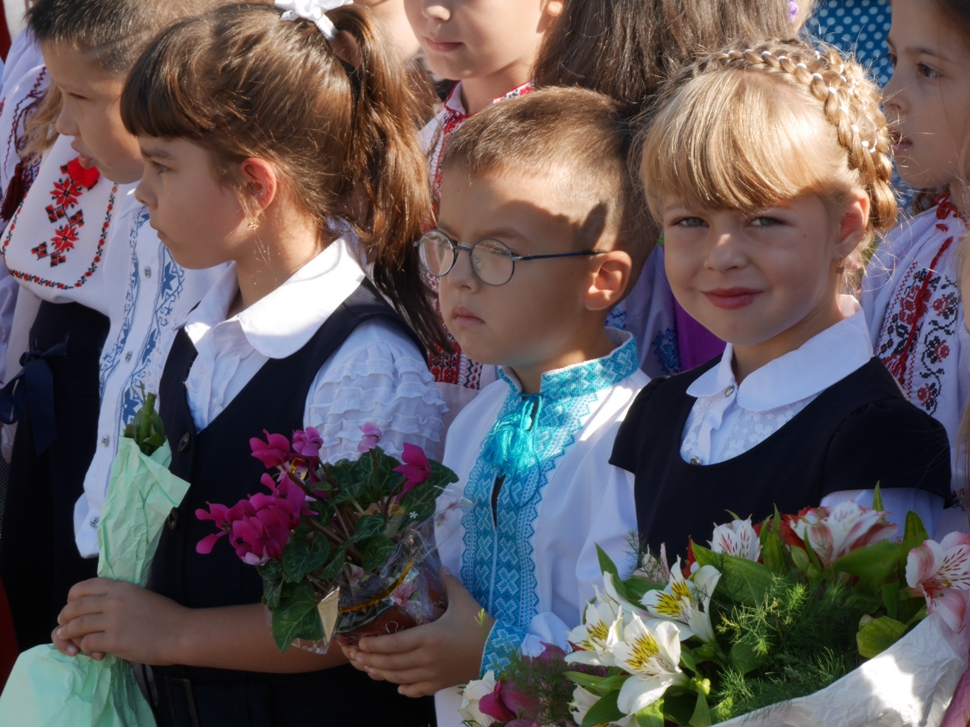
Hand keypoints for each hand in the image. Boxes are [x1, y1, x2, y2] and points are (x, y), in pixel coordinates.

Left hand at [55, 578, 186, 664]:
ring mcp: (112, 620)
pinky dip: (87, 649)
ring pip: (76, 626)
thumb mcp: (141, 596)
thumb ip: (120, 599)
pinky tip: (97, 653)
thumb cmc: (166, 616)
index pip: (82, 587)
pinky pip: (87, 643)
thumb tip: (101, 609)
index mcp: (120, 587)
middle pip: (74, 607)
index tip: (72, 607)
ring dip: (70, 636)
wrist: (181, 632)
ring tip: (72, 643)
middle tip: (64, 627)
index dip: (71, 598)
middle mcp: (112, 601)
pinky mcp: (114, 640)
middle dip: (65, 619)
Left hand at [340, 568, 492, 697]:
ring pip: (399, 678)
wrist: (500, 653)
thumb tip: (441, 566)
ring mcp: (432, 674)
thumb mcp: (464, 601)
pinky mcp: (440, 684)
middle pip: (391, 663)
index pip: (393, 644)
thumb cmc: (480, 626)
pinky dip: (404, 689)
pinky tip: (397, 686)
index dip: (374, 645)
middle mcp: (426, 659)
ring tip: (367, 669)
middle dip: (370, 661)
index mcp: (428, 637)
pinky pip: (417, 690)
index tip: (360, 643)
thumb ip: (450, 583)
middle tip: (354, 657)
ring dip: (381, 675)